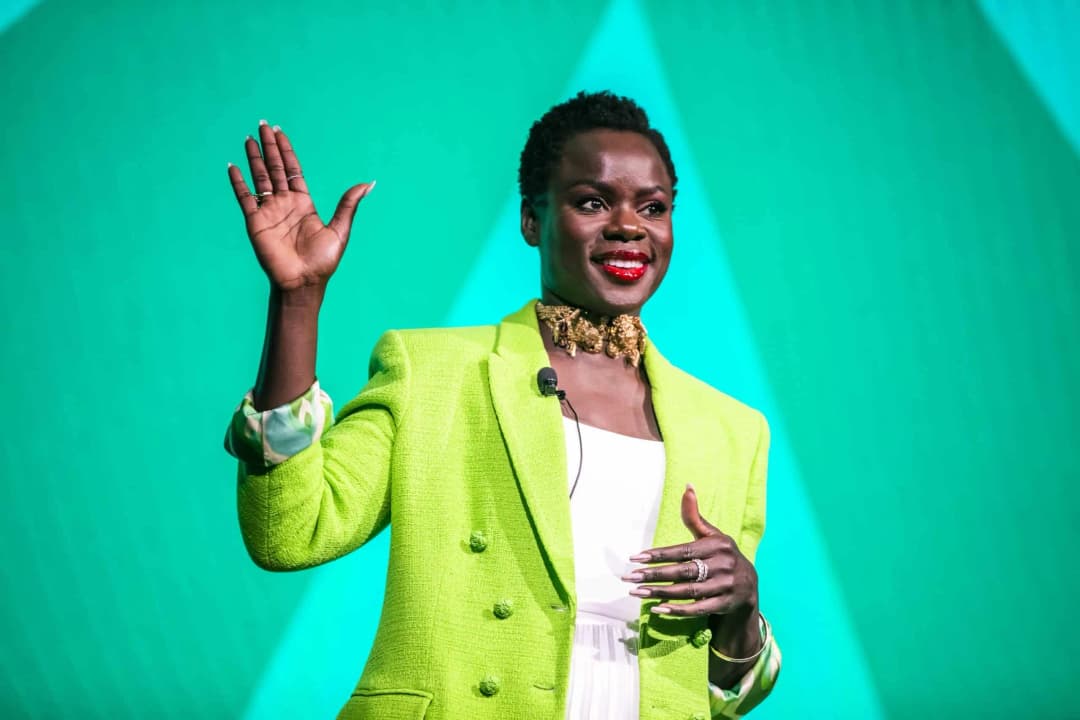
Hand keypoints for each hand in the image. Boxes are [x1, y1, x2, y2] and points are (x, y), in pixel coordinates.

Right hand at [227, 120, 374, 292]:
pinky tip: (233, 166)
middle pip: (275, 168)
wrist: (304, 282)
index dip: (286, 151)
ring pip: (260, 178)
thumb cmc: (323, 261)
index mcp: (303, 203)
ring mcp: (269, 212)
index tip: (280, 132)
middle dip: (269, 146)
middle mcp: (284, 204)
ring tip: (248, 138)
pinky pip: (245, 198)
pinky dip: (238, 182)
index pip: (293, 170)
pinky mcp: (255, 222)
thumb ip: (349, 204)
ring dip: (254, 158)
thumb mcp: (340, 229)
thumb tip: (369, 183)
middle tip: (262, 124)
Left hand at [622, 483, 758, 616]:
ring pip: (687, 591)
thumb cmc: (722, 557)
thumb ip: (694, 517)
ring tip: (636, 592)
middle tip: (630, 577)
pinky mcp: (725, 604)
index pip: (682, 551)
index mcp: (718, 545)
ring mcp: (725, 586)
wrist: (749, 587)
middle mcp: (723, 565)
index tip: (635, 558)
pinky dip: (677, 610)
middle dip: (654, 575)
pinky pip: (698, 609)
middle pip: (682, 571)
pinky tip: (657, 608)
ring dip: (660, 592)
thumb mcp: (712, 536)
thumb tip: (687, 486)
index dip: (658, 555)